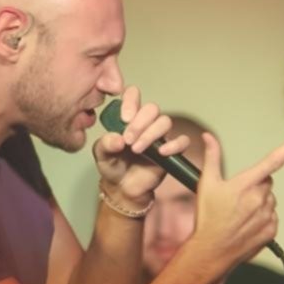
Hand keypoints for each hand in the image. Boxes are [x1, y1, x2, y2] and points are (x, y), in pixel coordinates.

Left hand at [92, 86, 189, 207]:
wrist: (123, 188)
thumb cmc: (112, 165)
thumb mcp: (101, 154)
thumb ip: (105, 144)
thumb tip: (118, 139)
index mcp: (129, 117)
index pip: (134, 95)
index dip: (131, 101)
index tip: (124, 118)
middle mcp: (146, 123)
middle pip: (152, 108)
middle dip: (139, 123)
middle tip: (127, 140)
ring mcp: (160, 136)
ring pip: (165, 122)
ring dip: (150, 134)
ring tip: (137, 149)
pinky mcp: (171, 151)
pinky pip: (182, 141)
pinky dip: (174, 145)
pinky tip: (161, 153)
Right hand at [188, 131, 283, 268]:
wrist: (211, 251)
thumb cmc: (208, 218)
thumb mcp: (206, 184)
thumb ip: (212, 156)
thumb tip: (208, 137)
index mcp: (246, 184)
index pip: (273, 160)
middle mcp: (259, 199)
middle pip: (267, 182)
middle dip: (256, 185)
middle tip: (237, 197)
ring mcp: (267, 216)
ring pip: (269, 200)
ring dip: (259, 202)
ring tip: (239, 214)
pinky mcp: (270, 231)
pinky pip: (272, 217)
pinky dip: (262, 218)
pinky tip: (246, 225)